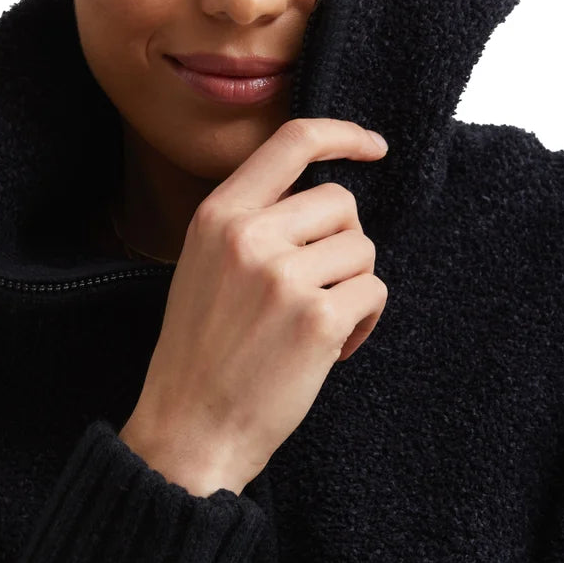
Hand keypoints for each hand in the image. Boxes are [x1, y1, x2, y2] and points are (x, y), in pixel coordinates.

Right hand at [119, 118, 388, 496]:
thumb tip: (322, 202)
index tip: (372, 147)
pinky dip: (365, 320)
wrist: (189, 427)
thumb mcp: (204, 268)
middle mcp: (248, 236)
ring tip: (318, 323)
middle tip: (321, 284)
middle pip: (341, 202)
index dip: (341, 135)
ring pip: (362, 249)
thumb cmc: (199, 352)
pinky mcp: (318, 320)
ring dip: (352, 285)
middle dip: (343, 242)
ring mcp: (283, 277)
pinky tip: (333, 348)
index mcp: (217, 216)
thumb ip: (253, 225)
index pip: (291, 142)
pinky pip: (374, 292)